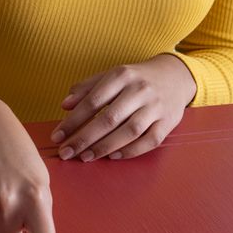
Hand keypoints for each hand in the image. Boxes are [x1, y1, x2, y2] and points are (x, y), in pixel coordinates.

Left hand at [49, 54, 196, 162]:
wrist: (175, 76)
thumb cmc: (137, 78)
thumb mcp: (113, 75)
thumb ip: (87, 88)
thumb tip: (65, 105)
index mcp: (122, 75)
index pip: (93, 100)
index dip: (73, 120)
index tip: (57, 136)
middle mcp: (139, 89)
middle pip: (109, 118)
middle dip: (84, 138)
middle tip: (66, 152)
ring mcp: (156, 106)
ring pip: (129, 131)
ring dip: (105, 147)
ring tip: (86, 157)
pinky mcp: (168, 121)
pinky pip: (149, 140)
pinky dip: (131, 151)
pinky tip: (113, 157)